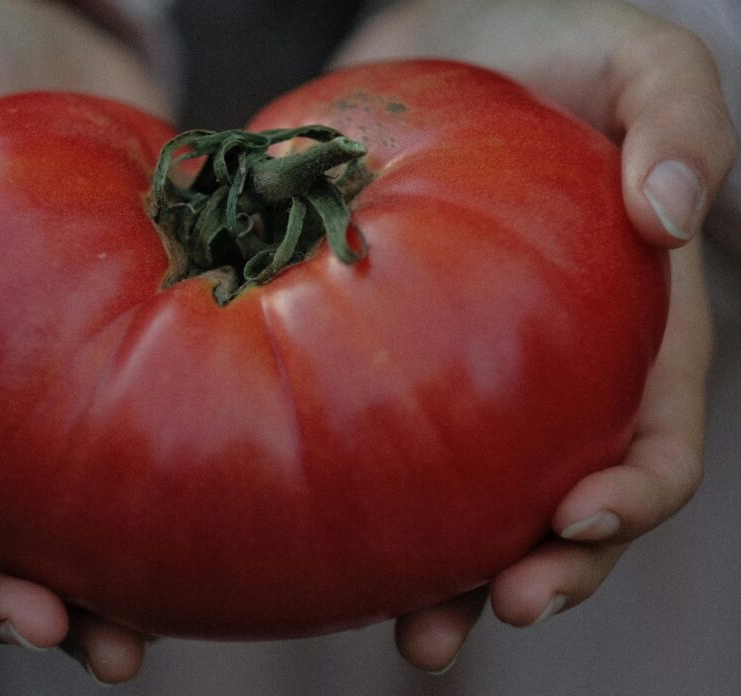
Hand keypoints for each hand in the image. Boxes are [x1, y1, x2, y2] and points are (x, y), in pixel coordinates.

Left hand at [334, 0, 736, 673]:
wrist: (443, 51)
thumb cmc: (552, 52)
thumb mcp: (639, 58)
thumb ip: (683, 120)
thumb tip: (674, 215)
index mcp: (634, 335)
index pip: (656, 442)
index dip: (632, 497)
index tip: (577, 519)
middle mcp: (557, 380)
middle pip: (566, 509)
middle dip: (542, 572)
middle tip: (494, 608)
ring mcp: (476, 386)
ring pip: (475, 511)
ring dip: (454, 584)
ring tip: (411, 635)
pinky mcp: (396, 365)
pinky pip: (386, 454)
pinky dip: (367, 510)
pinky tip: (325, 549)